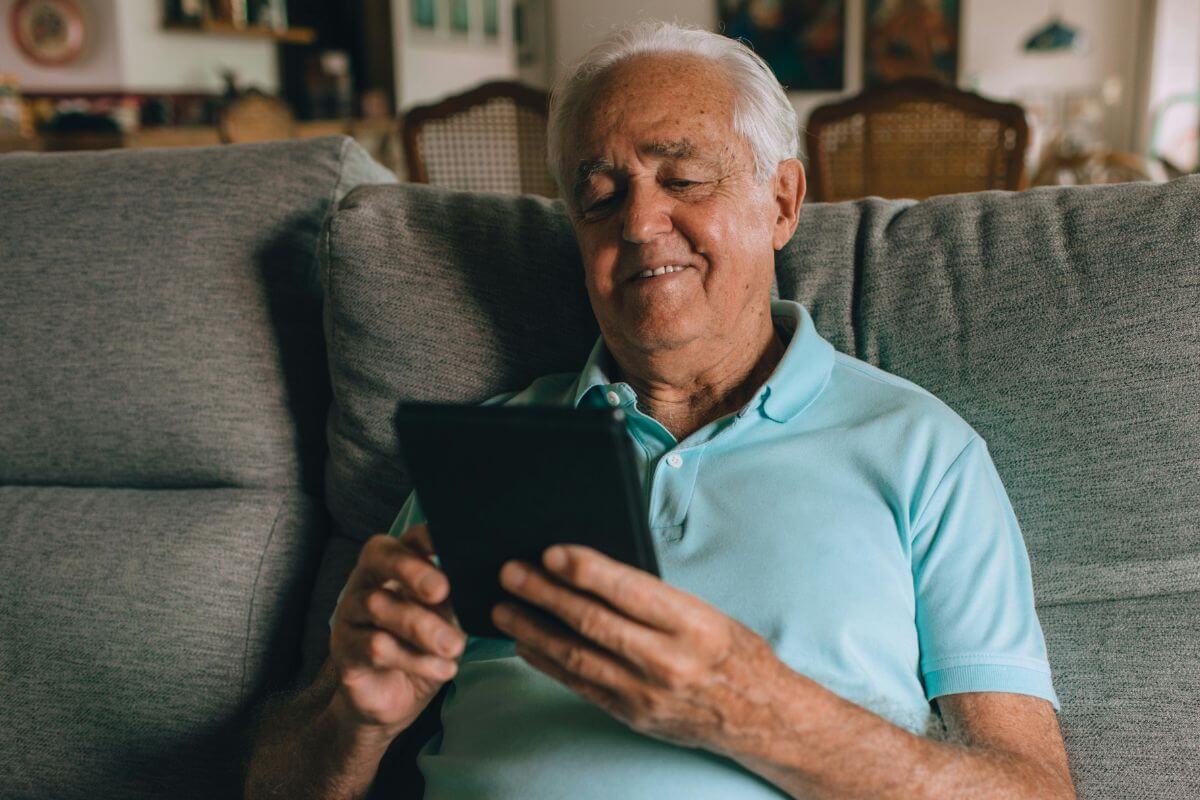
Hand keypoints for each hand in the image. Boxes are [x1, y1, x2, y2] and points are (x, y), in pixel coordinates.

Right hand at [328, 525, 465, 737]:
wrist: (395, 697)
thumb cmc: (423, 646)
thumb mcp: (445, 619)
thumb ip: (453, 597)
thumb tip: (476, 580)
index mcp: (396, 564)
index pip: (406, 538)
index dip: (424, 537)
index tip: (447, 542)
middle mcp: (368, 580)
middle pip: (378, 557)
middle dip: (411, 570)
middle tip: (441, 590)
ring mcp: (351, 613)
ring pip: (377, 605)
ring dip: (421, 627)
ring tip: (454, 646)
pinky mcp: (344, 649)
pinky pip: (375, 646)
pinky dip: (415, 659)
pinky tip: (444, 669)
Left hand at [491, 545, 790, 754]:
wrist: (759, 716)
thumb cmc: (731, 652)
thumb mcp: (704, 611)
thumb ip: (652, 597)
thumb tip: (592, 571)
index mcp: (692, 624)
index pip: (628, 591)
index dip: (585, 570)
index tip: (551, 553)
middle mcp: (667, 660)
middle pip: (592, 622)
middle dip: (544, 594)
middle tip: (511, 573)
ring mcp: (645, 692)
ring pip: (577, 656)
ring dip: (534, 629)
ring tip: (505, 608)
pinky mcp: (631, 714)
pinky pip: (579, 684)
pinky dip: (548, 662)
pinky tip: (526, 644)